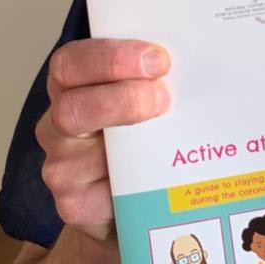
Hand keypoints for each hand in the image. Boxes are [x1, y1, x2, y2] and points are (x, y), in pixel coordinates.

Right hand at [35, 38, 170, 241]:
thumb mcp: (146, 95)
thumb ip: (159, 77)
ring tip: (170, 138)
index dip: (110, 58)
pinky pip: (99, 197)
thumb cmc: (143, 135)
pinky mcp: (74, 205)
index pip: (71, 63)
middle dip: (121, 99)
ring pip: (81, 157)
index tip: (157, 59)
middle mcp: (60, 124)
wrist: (132, 198)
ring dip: (129, 146)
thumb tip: (205, 59)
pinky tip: (160, 178)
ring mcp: (63, 167)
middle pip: (70, 108)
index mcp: (73, 86)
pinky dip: (132, 186)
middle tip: (165, 98)